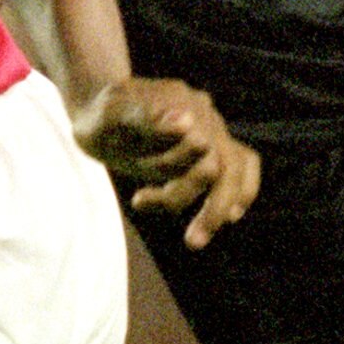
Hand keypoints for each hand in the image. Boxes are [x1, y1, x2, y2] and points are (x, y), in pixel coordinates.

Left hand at [78, 77, 260, 248]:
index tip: (139, 201)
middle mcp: (203, 114)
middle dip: (209, 207)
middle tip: (192, 242)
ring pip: (237, 168)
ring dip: (219, 207)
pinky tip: (229, 215)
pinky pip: (244, 164)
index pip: (198, 149)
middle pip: (225, 164)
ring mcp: (211, 127)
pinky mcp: (213, 144)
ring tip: (195, 239)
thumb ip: (145, 117)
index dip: (177, 186)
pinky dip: (242, 190)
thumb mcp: (111, 116)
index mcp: (181, 102)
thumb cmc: (100, 116)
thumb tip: (186, 123)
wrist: (99, 110)